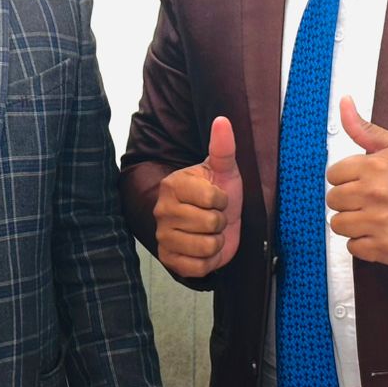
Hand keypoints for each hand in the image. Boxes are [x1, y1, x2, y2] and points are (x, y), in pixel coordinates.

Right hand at [153, 117, 242, 277]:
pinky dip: (208, 261)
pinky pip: (197, 267)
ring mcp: (163, 236)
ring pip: (205, 246)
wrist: (216, 224)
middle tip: (214, 217)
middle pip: (210, 224)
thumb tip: (222, 120)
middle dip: (220, 223)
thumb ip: (223, 147)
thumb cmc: (220, 194)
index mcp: (173, 185)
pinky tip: (204, 250)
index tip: (218, 198)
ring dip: (216, 243)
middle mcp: (162, 210)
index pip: (211, 199)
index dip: (223, 201)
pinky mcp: (168, 259)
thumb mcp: (225, 170)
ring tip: (210, 233)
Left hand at [325, 97, 387, 264]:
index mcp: (373, 168)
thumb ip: (364, 128)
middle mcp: (373, 195)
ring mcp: (377, 223)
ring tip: (371, 216)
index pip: (332, 175)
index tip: (361, 181)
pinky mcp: (382, 248)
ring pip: (338, 224)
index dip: (345, 178)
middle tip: (367, 200)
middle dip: (347, 200)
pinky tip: (378, 232)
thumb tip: (344, 102)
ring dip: (352, 222)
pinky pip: (352, 247)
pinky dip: (362, 242)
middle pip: (333, 200)